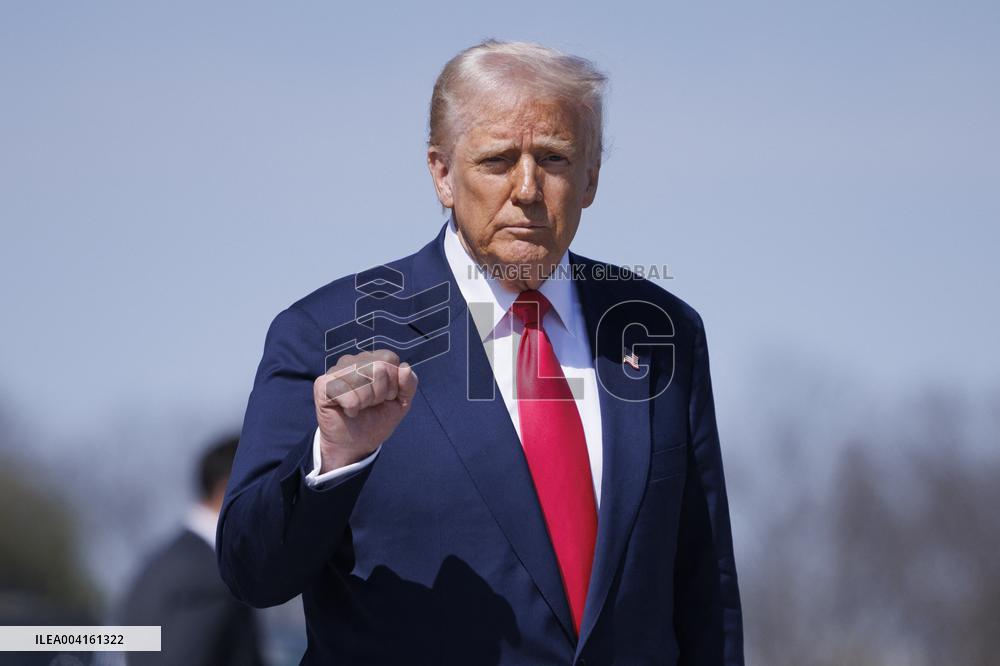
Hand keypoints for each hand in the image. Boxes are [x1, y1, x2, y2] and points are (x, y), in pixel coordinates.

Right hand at [312, 349, 417, 472]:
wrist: (356, 445)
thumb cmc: (377, 420)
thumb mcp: (401, 403)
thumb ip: (408, 384)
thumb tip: (405, 367)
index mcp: (372, 360)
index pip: (389, 358)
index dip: (393, 382)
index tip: (386, 397)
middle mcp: (353, 361)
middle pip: (377, 367)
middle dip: (380, 394)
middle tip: (371, 405)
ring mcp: (336, 371)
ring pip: (360, 377)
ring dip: (365, 401)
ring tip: (360, 408)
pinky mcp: (322, 384)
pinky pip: (344, 391)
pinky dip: (352, 406)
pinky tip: (349, 411)